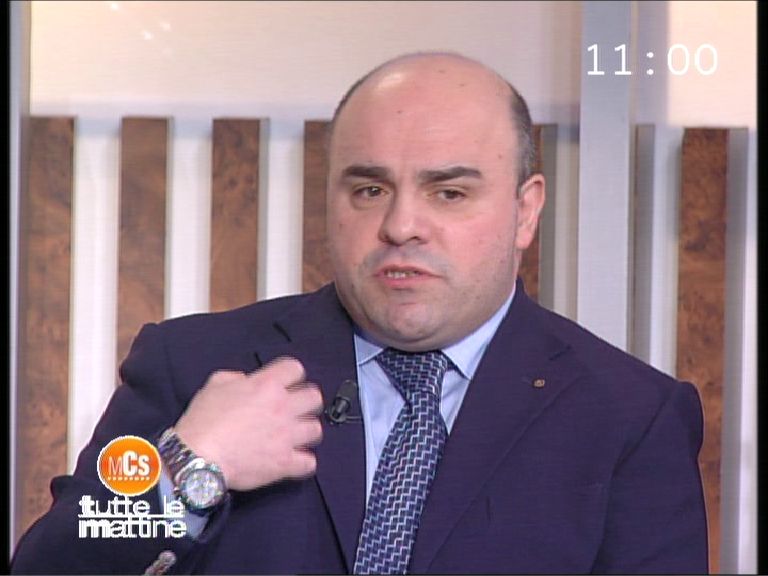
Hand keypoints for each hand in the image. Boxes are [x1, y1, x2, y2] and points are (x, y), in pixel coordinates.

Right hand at [173, 357, 323, 490]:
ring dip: (306, 432)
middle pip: (315, 397)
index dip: (291, 375)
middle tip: (296, 409)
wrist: (197, 457)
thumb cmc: (203, 423)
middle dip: (307, 402)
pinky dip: (303, 462)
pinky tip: (294, 460)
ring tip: (295, 436)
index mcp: (266, 385)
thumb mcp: (214, 386)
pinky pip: (309, 462)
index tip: (288, 383)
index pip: (295, 369)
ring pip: (316, 429)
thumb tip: (244, 381)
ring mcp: (286, 436)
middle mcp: (282, 407)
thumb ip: (235, 377)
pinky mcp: (285, 462)